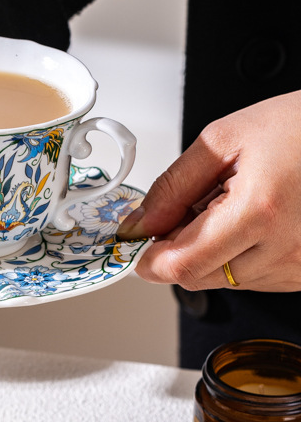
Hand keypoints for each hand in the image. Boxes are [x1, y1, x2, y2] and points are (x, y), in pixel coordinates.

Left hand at [117, 91, 300, 291]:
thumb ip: (171, 187)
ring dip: (208, 254)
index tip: (137, 244)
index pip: (181, 265)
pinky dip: (236, 257)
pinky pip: (252, 279)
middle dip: (175, 252)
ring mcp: (299, 266)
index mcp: (258, 211)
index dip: (149, 259)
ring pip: (221, 281)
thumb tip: (139, 224)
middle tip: (184, 213)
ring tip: (228, 208)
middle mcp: (284, 248)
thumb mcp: (223, 140)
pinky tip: (249, 223)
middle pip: (196, 278)